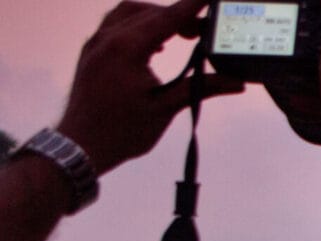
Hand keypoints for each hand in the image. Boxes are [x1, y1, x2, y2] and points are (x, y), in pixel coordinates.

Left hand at [55, 0, 244, 174]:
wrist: (81, 145)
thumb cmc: (122, 131)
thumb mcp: (166, 108)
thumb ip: (200, 88)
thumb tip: (236, 82)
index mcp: (127, 49)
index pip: (168, 19)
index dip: (192, 7)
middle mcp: (108, 38)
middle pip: (149, 12)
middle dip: (178, 15)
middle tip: (203, 30)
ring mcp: (96, 43)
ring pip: (129, 12)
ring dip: (156, 16)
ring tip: (179, 33)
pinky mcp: (91, 51)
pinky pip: (115, 23)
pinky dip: (138, 23)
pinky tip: (153, 42)